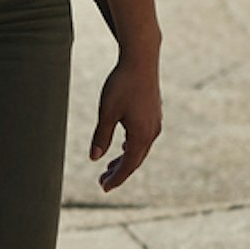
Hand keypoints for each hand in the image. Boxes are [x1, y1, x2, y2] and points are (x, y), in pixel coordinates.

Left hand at [87, 47, 161, 191]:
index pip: (128, 165)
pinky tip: (123, 146)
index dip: (116, 178)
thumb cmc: (122, 84)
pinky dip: (131, 147)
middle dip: (119, 172)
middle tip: (102, 182)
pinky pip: (143, 138)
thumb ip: (101, 136)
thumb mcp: (107, 112)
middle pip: (135, 160)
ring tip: (109, 167)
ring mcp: (155, 123)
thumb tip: (94, 158)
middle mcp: (151, 132)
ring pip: (139, 149)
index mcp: (141, 135)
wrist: (141, 60)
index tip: (103, 188)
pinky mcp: (153, 114)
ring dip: (125, 160)